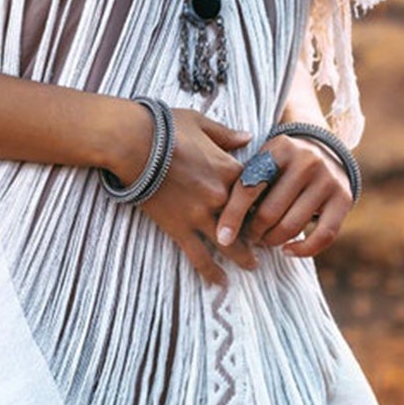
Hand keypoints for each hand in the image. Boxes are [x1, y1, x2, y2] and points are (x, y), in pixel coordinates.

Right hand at [114, 106, 254, 285]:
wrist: (132, 142)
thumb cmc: (165, 127)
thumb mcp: (200, 122)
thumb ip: (226, 134)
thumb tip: (248, 137)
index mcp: (229, 169)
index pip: (258, 189)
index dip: (266, 199)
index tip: (271, 206)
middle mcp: (220, 196)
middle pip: (249, 220)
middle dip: (260, 232)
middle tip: (268, 242)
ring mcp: (200, 214)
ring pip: (229, 243)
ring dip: (243, 257)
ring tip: (252, 266)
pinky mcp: (179, 227)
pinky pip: (198, 255)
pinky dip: (210, 271)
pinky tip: (220, 282)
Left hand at [216, 132, 353, 257]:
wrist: (325, 149)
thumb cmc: (281, 162)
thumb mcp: (263, 157)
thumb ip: (242, 178)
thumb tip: (220, 220)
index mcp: (279, 149)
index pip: (248, 188)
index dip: (232, 216)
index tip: (222, 239)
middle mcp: (306, 162)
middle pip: (269, 212)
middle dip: (254, 231)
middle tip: (248, 237)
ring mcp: (327, 180)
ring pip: (293, 226)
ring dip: (274, 241)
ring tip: (265, 241)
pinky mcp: (344, 198)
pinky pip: (323, 236)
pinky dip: (303, 250)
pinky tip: (288, 251)